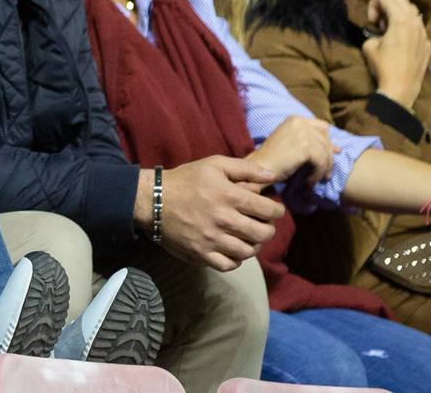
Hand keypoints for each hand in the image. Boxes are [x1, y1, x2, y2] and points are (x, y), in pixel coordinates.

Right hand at [157, 155, 283, 270]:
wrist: (154, 200)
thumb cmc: (187, 179)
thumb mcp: (215, 164)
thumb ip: (246, 169)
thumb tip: (272, 177)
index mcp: (229, 196)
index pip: (268, 210)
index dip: (277, 210)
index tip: (274, 209)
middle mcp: (224, 220)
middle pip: (262, 234)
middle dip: (269, 229)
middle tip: (263, 224)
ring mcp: (212, 240)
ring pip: (247, 252)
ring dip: (254, 245)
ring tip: (249, 237)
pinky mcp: (201, 253)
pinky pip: (228, 265)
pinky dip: (236, 260)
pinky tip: (233, 250)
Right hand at [247, 115, 332, 185]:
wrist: (259, 168)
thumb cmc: (273, 159)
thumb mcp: (293, 144)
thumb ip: (311, 142)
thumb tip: (338, 148)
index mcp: (295, 119)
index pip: (322, 127)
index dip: (329, 141)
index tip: (334, 155)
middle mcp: (299, 122)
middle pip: (326, 139)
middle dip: (329, 157)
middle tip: (326, 173)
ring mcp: (302, 132)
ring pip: (325, 152)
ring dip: (323, 169)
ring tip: (317, 179)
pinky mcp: (304, 146)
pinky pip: (320, 162)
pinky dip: (318, 174)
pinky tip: (310, 181)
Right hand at [364, 0, 430, 107]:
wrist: (401, 89)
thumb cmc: (383, 67)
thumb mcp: (369, 46)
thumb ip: (374, 32)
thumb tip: (380, 34)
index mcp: (400, 19)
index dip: (373, 4)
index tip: (372, 22)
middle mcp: (415, 22)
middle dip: (388, 5)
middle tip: (381, 23)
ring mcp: (424, 33)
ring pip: (413, 12)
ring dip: (400, 15)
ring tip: (391, 32)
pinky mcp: (428, 44)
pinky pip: (418, 28)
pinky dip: (408, 29)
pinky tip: (402, 45)